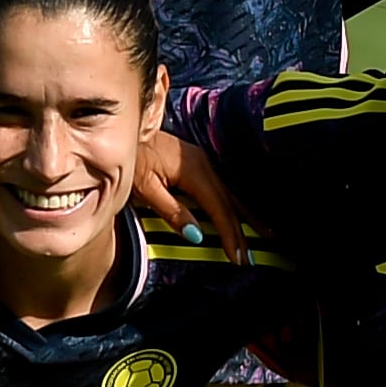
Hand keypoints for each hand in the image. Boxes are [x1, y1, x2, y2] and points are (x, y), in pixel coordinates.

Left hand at [134, 130, 244, 250]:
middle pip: (230, 201)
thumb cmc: (130, 157)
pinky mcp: (196, 162)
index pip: (218, 208)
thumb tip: (196, 235)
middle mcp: (203, 164)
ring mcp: (201, 161)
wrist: (122, 129)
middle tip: (252, 255)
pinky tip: (240, 213)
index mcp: (193, 170)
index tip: (239, 257)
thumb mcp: (145, 187)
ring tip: (263, 233)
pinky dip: (232, 204)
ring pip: (229, 193)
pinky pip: (220, 187)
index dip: (230, 234)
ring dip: (244, 216)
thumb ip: (171, 211)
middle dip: (243, 229)